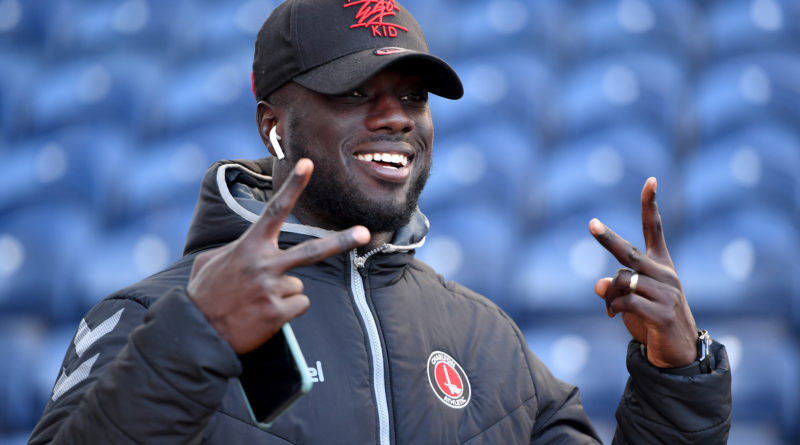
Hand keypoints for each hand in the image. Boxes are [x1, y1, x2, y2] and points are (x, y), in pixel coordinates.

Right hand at [187, 159, 369, 353]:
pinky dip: (287, 311)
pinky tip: (265, 315)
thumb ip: (234, 249)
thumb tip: (248, 250)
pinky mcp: (277, 313)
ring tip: (258, 302)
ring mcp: (273, 289)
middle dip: (341, 241)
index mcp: (249, 247)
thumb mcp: (210, 261)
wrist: (196, 334)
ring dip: (285, 293)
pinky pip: (299, 306)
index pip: (275, 210)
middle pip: (312, 251)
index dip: (293, 186)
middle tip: (364, 233)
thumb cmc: (203, 295)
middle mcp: (264, 265)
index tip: (307, 164)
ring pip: (299, 286)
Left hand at [589, 177, 697, 367]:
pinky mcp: (662, 312)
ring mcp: (666, 293)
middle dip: (608, 239)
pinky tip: (613, 315)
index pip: (655, 229)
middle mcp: (665, 274)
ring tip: (611, 308)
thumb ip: (614, 288)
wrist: (679, 352)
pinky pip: (624, 301)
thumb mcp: (631, 301)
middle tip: (591, 224)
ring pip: (620, 282)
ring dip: (608, 296)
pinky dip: (612, 307)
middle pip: (629, 253)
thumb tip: (597, 284)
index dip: (651, 205)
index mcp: (660, 265)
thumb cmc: (652, 320)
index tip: (651, 180)